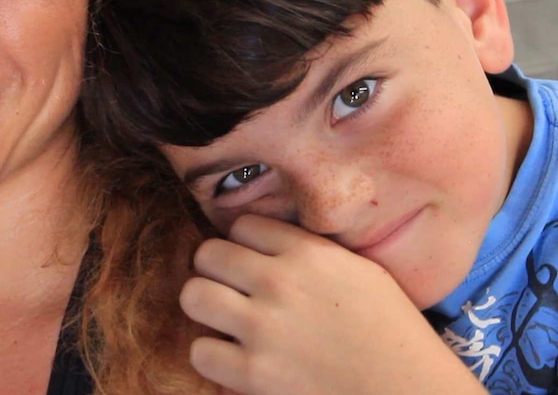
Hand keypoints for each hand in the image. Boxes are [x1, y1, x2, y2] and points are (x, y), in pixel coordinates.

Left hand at [180, 215, 486, 394]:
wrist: (409, 392)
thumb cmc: (393, 333)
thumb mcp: (362, 271)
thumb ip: (312, 251)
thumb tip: (269, 241)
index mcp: (309, 253)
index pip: (243, 225)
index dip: (245, 244)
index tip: (255, 261)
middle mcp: (280, 282)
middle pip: (208, 254)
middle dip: (216, 270)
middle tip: (231, 288)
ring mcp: (263, 328)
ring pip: (193, 295)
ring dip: (206, 307)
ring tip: (223, 318)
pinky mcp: (254, 373)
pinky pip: (200, 351)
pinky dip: (212, 356)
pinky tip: (233, 357)